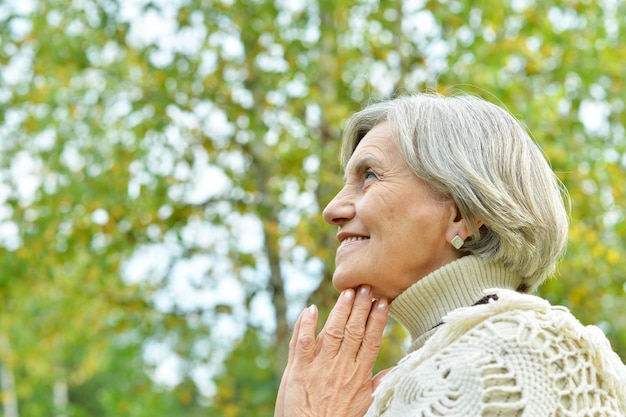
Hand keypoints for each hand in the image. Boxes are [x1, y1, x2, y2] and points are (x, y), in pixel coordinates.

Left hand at [275, 285, 388, 416]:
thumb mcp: (364, 405)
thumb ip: (377, 384)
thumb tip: (395, 369)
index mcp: (359, 375)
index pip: (371, 341)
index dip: (377, 320)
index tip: (383, 302)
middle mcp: (341, 367)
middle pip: (354, 331)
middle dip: (361, 307)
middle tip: (366, 287)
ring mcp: (319, 367)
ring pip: (333, 332)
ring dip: (340, 311)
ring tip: (348, 292)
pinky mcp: (298, 370)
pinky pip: (302, 343)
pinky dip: (306, 325)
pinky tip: (310, 309)